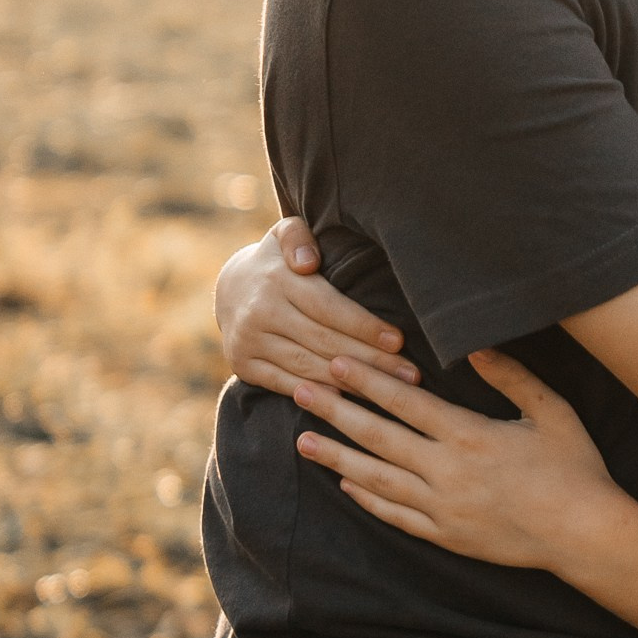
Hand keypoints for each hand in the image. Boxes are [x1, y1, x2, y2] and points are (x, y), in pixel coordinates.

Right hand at [216, 218, 418, 396]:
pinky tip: (349, 403)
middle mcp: (260, 313)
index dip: (364, 326)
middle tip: (409, 374)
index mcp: (277, 280)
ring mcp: (249, 342)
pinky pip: (285, 384)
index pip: (329, 307)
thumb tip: (308, 262)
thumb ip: (298, 238)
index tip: (398, 341)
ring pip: (309, 367)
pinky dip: (318, 395)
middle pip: (324, 342)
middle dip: (371, 359)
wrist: (228, 286)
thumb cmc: (276, 260)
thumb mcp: (283, 234)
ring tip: (390, 391)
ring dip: (352, 383)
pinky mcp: (244, 366)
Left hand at [292, 350, 617, 565]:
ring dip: (338, 458)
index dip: (368, 382)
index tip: (337, 364)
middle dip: (337, 412)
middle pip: (380, 437)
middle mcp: (448, 471)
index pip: (406, 403)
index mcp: (471, 436)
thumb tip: (474, 348)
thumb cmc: (574, 467)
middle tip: (300, 391)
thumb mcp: (552, 411)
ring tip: (304, 442)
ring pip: (377, 478)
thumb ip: (513, 377)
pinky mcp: (446, 535)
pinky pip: (396, 515)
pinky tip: (346, 484)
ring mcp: (443, 507)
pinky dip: (368, 499)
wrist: (584, 533)